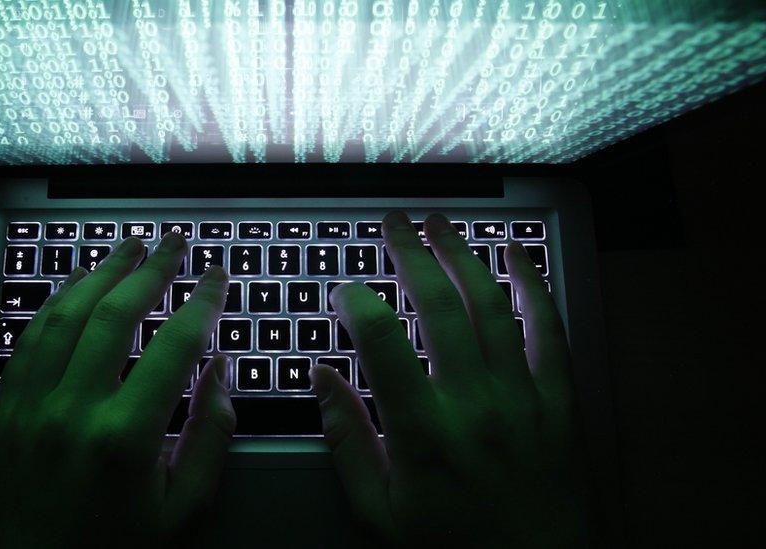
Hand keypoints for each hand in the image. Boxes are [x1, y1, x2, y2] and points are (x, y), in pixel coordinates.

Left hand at [0, 233, 234, 547]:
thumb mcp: (182, 508)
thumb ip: (211, 436)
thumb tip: (221, 371)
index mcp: (123, 438)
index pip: (174, 346)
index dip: (201, 303)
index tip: (216, 278)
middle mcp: (71, 412)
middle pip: (115, 315)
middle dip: (151, 270)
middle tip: (174, 242)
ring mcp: (28, 408)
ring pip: (65, 316)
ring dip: (100, 273)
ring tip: (128, 248)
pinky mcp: (2, 412)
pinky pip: (27, 340)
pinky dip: (53, 304)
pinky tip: (74, 283)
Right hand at [310, 212, 590, 547]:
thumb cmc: (450, 546)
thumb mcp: (379, 511)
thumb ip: (346, 439)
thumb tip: (321, 377)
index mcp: (422, 433)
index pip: (381, 343)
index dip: (357, 303)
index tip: (344, 290)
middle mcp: (474, 405)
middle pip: (439, 307)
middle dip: (410, 254)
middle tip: (393, 222)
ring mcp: (522, 399)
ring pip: (492, 307)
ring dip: (463, 256)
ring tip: (441, 222)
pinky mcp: (559, 402)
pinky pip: (550, 331)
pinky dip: (534, 286)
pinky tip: (516, 254)